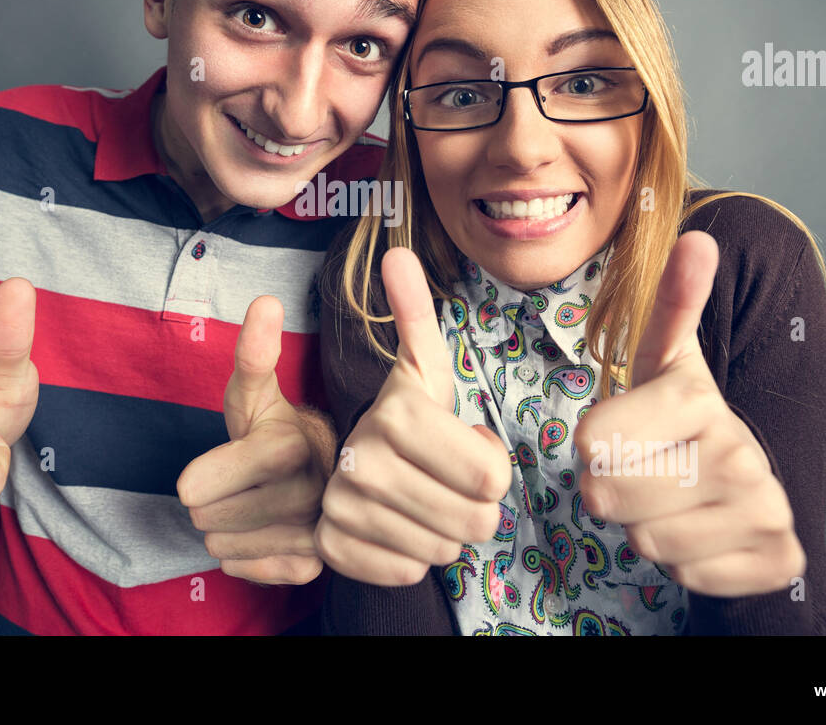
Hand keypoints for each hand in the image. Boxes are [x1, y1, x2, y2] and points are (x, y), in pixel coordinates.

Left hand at [176, 296, 327, 584]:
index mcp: (289, 446)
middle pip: (208, 520)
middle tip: (238, 482)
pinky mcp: (317, 564)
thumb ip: (253, 352)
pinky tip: (264, 531)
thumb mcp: (255, 390)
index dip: (199, 478)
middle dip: (212, 502)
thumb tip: (265, 300)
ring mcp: (316, 531)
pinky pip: (249, 572)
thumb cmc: (274, 426)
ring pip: (225, 548)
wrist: (326, 468)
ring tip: (252, 504)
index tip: (212, 469)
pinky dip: (246, 557)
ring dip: (228, 530)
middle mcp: (311, 491)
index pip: (199, 488)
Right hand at [313, 247, 511, 585]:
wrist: (337, 463)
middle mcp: (360, 461)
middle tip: (447, 481)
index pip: (492, 477)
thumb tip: (396, 252)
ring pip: (442, 550)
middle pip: (474, 521)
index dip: (491, 469)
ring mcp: (342, 507)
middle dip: (473, 507)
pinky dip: (409, 557)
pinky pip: (406, 572)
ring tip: (421, 500)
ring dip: (442, 531)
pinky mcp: (333, 548)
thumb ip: (414, 313)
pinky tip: (395, 527)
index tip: (464, 448)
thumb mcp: (420, 368)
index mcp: (396, 413)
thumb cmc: (404, 418)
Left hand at [573, 231, 804, 596]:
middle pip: (612, 497)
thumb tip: (697, 238)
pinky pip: (688, 577)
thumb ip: (669, 303)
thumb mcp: (663, 358)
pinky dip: (686, 562)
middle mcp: (743, 455)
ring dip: (646, 526)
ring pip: (648, 542)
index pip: (593, 443)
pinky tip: (703, 528)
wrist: (744, 476)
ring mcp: (767, 510)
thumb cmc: (679, 415)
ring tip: (673, 496)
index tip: (621, 431)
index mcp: (699, 401)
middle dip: (614, 490)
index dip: (594, 443)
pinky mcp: (779, 560)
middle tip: (645, 467)